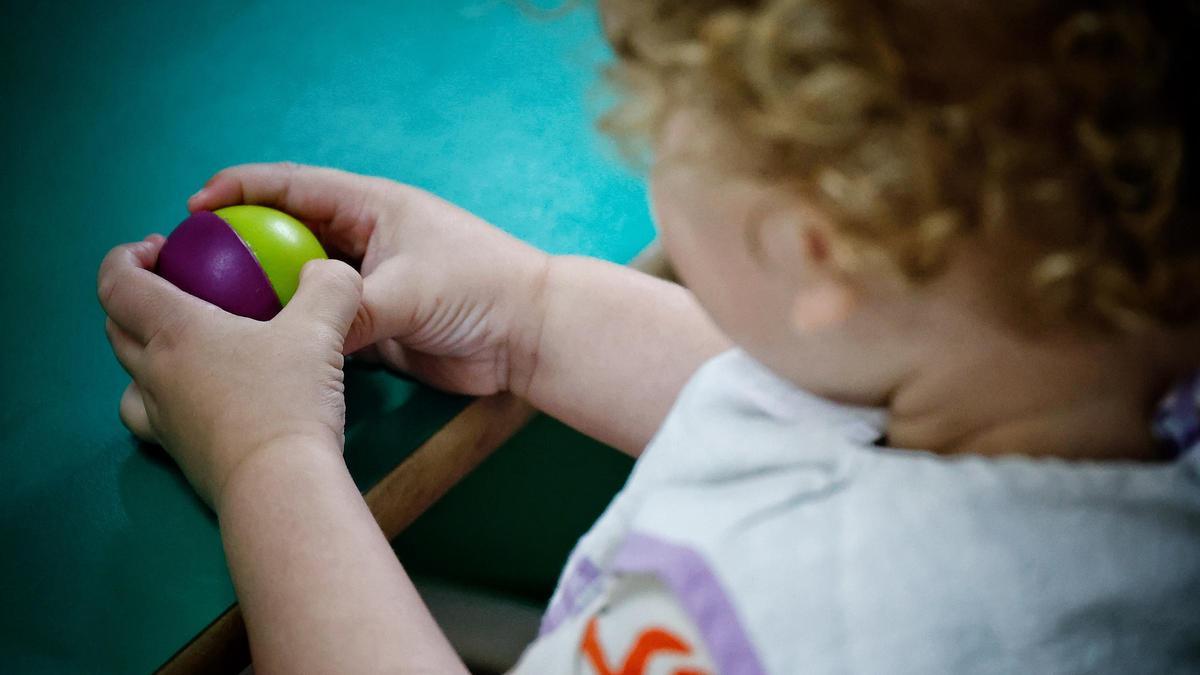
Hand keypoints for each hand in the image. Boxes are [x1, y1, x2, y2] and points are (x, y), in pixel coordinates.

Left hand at [99, 236, 362, 506]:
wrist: (280, 486)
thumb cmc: (290, 400)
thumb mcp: (322, 330)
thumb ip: (329, 288)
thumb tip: (329, 270)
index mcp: (175, 331)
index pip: (118, 283)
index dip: (125, 257)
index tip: (158, 248)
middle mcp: (155, 372)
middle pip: (116, 326)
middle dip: (134, 297)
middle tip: (177, 286)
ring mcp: (162, 417)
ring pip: (129, 375)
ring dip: (143, 350)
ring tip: (182, 345)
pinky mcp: (178, 452)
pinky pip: (151, 415)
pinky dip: (162, 397)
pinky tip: (198, 398)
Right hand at [192, 163, 550, 394]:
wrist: (530, 337)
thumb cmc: (480, 290)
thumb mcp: (408, 293)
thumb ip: (350, 314)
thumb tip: (300, 341)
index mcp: (372, 207)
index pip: (293, 187)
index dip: (240, 188)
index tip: (192, 206)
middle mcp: (365, 241)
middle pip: (287, 234)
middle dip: (239, 244)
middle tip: (189, 266)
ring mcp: (369, 285)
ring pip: (300, 285)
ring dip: (262, 294)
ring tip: (209, 311)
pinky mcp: (376, 327)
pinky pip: (321, 325)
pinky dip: (292, 333)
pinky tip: (257, 348)